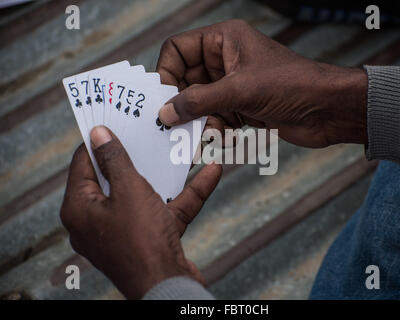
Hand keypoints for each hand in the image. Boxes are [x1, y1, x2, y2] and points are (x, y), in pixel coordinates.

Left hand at [60, 126, 221, 298]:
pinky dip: (187, 193)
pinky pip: (166, 209)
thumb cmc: (142, 240)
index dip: (99, 141)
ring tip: (182, 147)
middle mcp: (99, 220)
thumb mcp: (129, 190)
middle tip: (147, 129)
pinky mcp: (150, 238)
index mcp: (80, 209)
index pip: (83, 164)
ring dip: (169, 173)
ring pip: (147, 193)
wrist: (169, 287)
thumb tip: (98, 134)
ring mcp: (126, 230)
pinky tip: (211, 172)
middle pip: (116, 178)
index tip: (114, 121)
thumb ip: (115, 160)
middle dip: (138, 154)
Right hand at [157, 19, 367, 147]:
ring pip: (199, 103)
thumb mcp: (239, 91)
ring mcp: (233, 84)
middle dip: (183, 104)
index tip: (163, 99)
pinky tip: (225, 139)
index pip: (178, 50)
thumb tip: (165, 112)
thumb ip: (198, 101)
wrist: (328, 110)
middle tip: (176, 126)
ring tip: (210, 135)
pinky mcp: (241, 106)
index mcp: (223, 40)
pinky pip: (215, 118)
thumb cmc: (292, 85)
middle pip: (186, 80)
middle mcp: (225, 60)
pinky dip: (216, 131)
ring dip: (200, 121)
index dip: (167, 73)